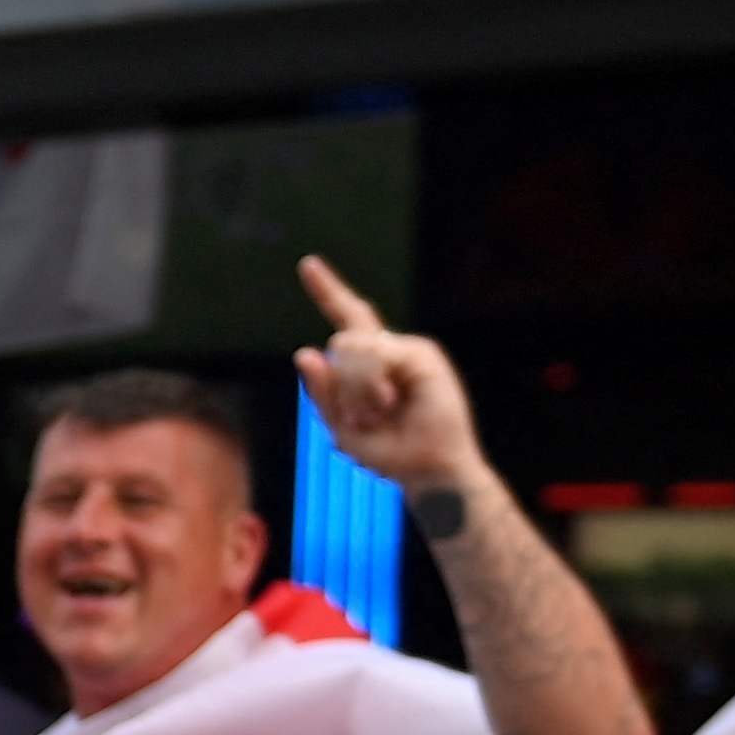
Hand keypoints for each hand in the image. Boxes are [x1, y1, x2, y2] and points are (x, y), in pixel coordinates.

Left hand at [295, 253, 490, 495]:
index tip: (307, 264)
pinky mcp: (421, 353)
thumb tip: (304, 351)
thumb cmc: (390, 453)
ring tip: (382, 412)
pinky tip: (390, 401)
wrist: (430, 470)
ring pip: (351, 346)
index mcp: (368, 364)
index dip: (328, 291)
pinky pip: (375, 354)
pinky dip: (371, 384)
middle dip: (342, 387)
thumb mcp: (342, 429)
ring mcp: (406, 348)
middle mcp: (387, 350)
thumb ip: (322, 393)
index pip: (347, 320)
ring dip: (356, 389)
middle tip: (367, 418)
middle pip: (342, 342)